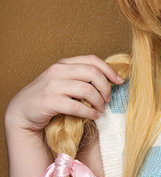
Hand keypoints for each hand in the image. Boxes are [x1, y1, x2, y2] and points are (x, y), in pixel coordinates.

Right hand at [6, 55, 123, 131]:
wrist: (23, 110)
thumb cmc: (49, 97)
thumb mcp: (65, 81)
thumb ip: (82, 78)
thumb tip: (111, 80)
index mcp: (64, 63)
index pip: (92, 60)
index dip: (109, 70)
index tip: (119, 82)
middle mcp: (58, 71)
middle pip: (93, 74)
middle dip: (106, 88)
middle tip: (108, 100)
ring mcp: (52, 85)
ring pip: (87, 90)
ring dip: (99, 102)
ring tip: (100, 110)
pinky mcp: (49, 101)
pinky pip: (77, 107)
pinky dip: (89, 112)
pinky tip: (93, 116)